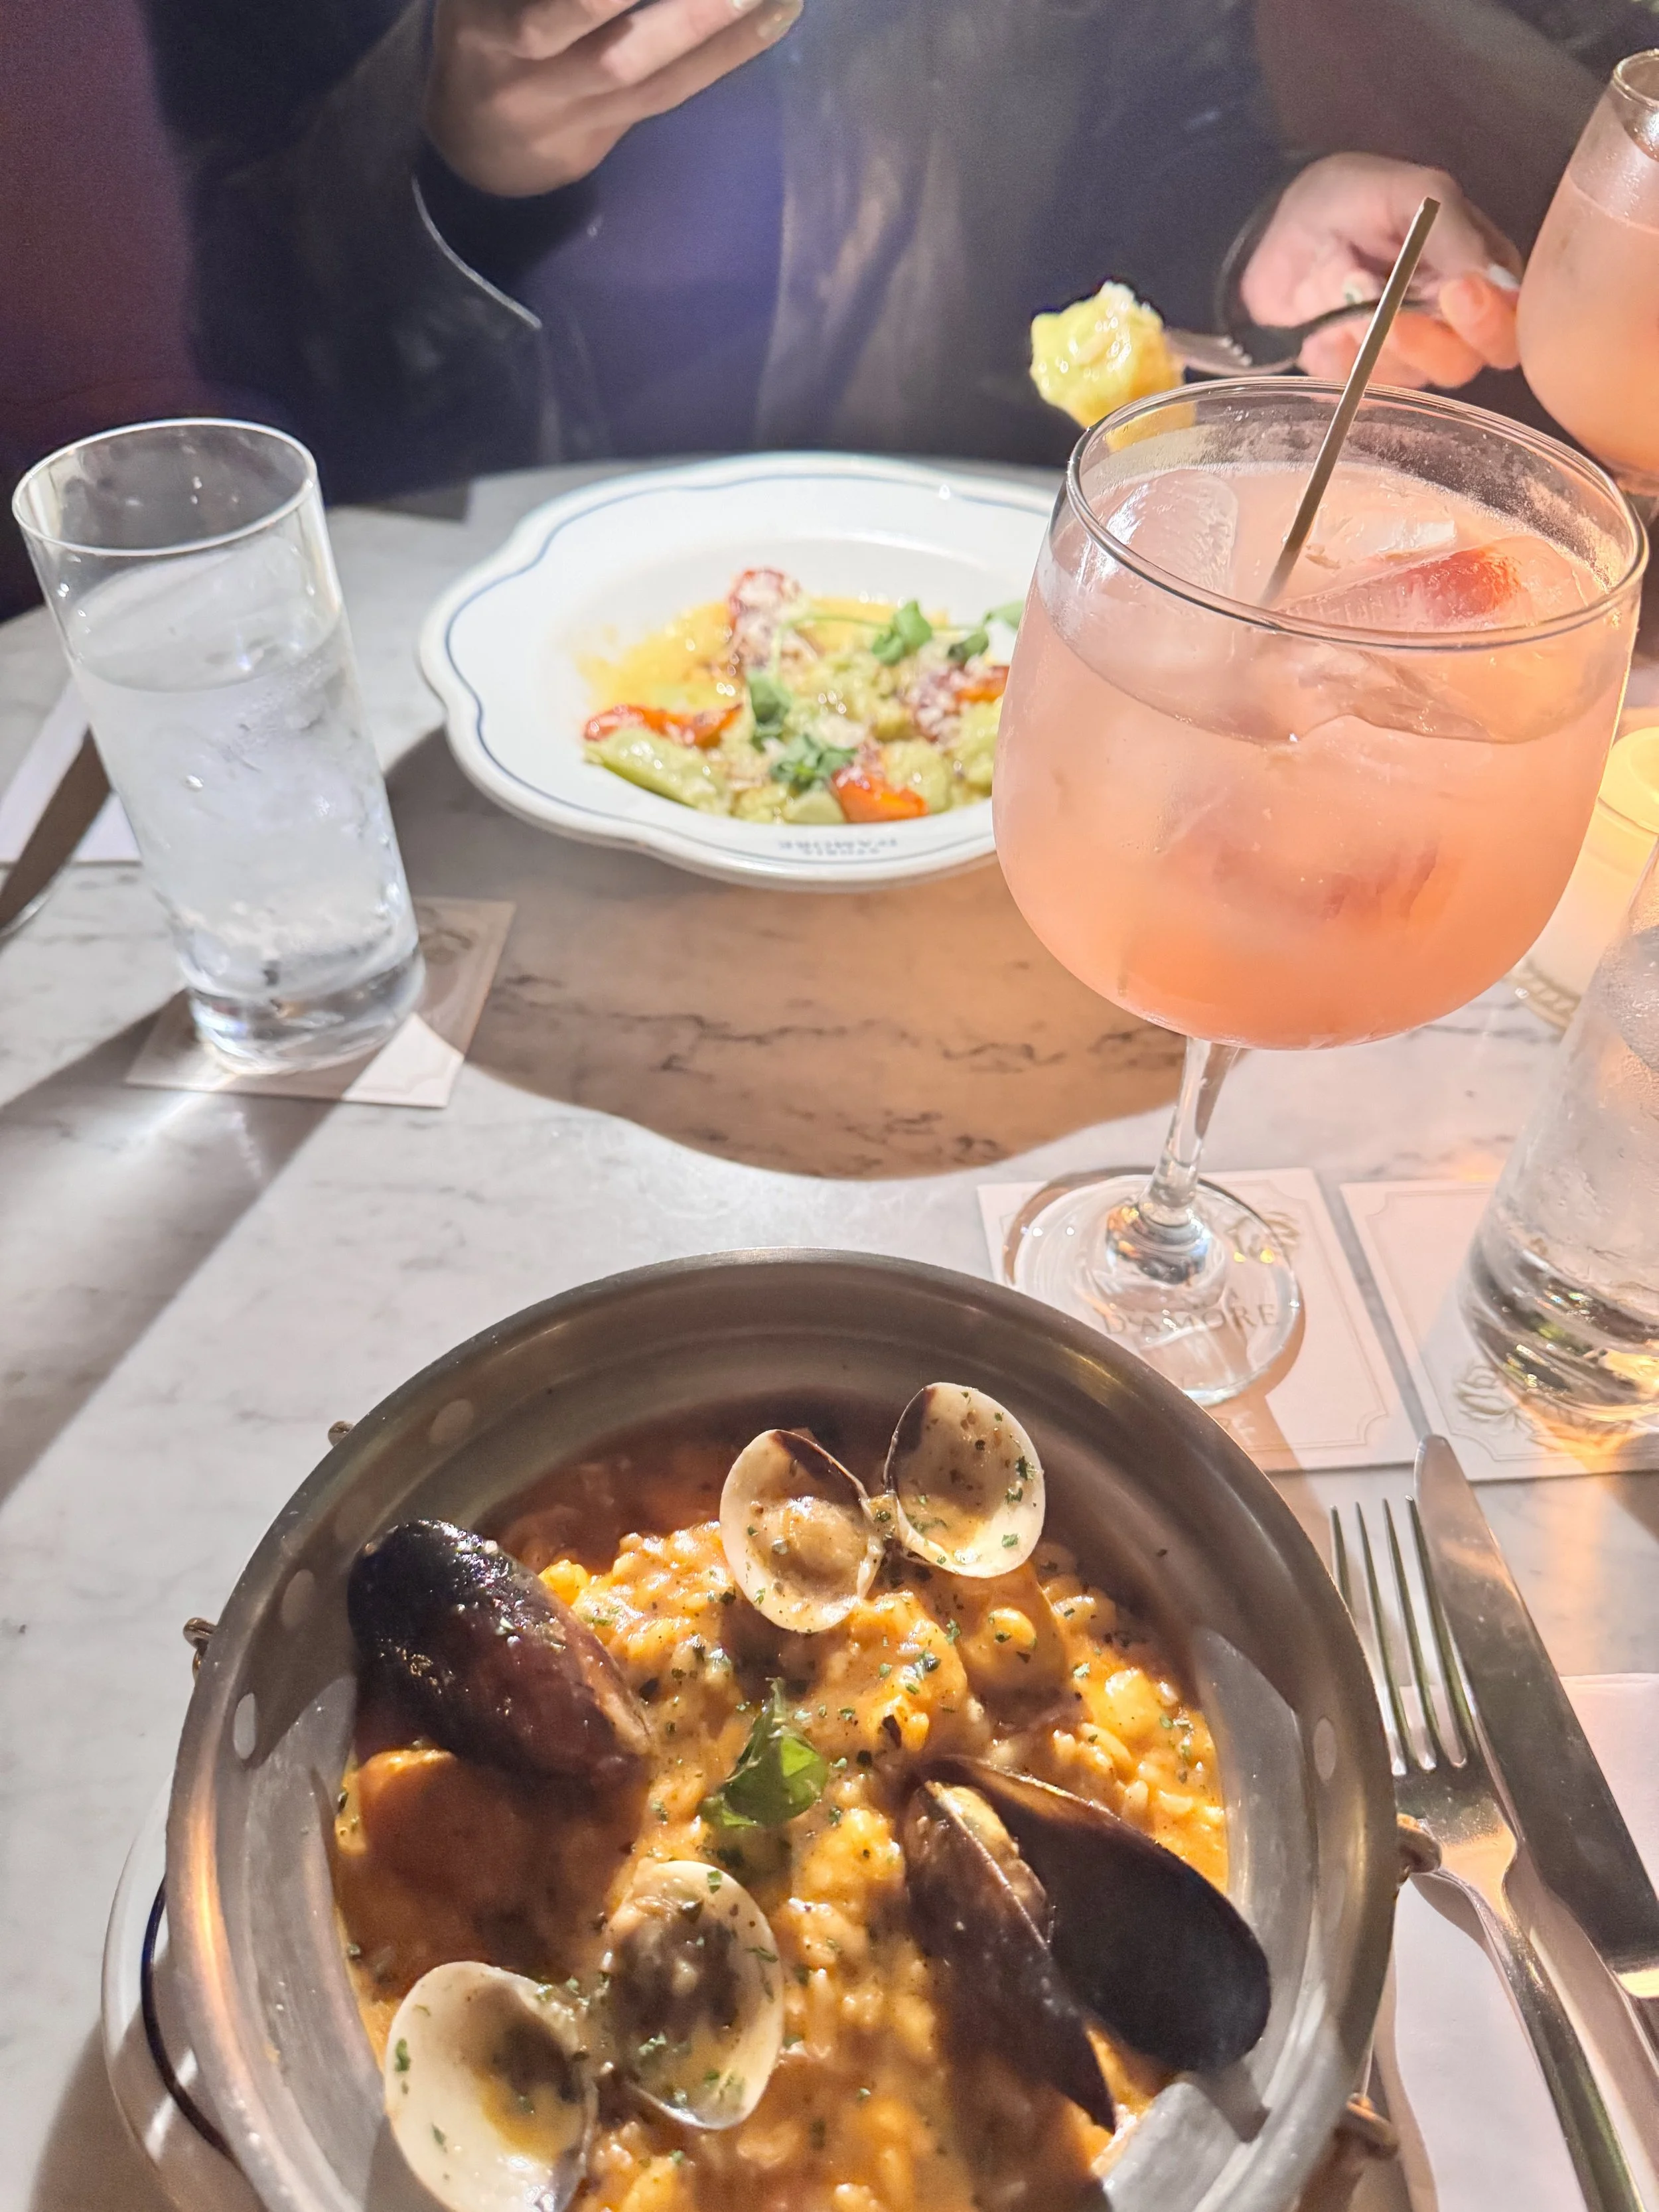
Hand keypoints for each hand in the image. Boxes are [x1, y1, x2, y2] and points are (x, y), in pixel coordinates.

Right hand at [425, 0, 800, 198]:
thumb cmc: (481, 33)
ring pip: (656, 78)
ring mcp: (579, 115)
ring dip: (722, 30)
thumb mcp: (477, 0)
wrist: (477, 149)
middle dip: (682, 12)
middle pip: (614, 52)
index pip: (557, 14)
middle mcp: (535, 83)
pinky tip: (780, 12)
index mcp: (490, 37)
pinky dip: (730, 51)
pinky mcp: (615, 131)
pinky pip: (677, 92)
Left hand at [1241, 154, 1522, 387]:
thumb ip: (1455, 234)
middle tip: (1392, 312)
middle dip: (1427, 341)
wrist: (1274, 228)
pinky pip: (1358, 384)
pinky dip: (1339, 352)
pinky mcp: (1358, 373)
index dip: (1491, 321)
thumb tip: (1492, 281)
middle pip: (1463, 363)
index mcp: (1480, 275)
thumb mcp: (1411, 195)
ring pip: (1410, 378)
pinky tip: (1323, 318)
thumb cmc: (1353, 197)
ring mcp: (1403, 354)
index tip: (1456, 291)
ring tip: (1347, 287)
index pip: (1510, 325)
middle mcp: (1450, 323)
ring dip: (1375, 339)